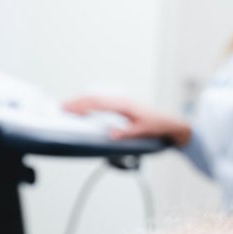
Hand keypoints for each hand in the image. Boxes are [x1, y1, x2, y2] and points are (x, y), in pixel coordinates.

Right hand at [63, 95, 192, 145]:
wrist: (170, 123)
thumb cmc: (158, 126)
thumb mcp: (143, 132)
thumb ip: (127, 133)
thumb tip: (111, 134)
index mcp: (124, 105)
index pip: (99, 103)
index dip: (83, 106)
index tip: (70, 109)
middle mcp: (121, 101)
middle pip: (94, 98)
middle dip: (77, 102)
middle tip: (61, 107)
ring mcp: (120, 102)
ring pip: (97, 99)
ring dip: (82, 102)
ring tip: (67, 107)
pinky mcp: (121, 106)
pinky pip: (101, 103)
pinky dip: (89, 104)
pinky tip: (83, 109)